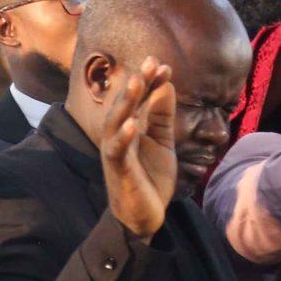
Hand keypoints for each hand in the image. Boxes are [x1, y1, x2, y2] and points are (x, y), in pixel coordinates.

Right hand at [99, 59, 176, 238]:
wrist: (144, 216)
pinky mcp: (118, 171)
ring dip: (125, 103)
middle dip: (136, 84)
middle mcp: (119, 136)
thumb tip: (166, 84)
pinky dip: (123, 138)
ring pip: (115, 124)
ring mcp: (116, 153)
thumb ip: (162, 115)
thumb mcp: (162, 142)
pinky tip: (131, 125)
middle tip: (149, 63)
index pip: (138, 99)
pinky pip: (117, 152)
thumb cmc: (150, 177)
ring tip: (136, 84)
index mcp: (130, 128)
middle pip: (124, 105)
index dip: (149, 82)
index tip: (163, 65)